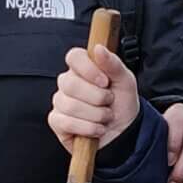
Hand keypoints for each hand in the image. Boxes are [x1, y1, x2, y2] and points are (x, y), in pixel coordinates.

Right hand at [49, 43, 139, 157]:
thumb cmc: (122, 105)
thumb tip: (98, 48)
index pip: (74, 57)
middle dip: (96, 97)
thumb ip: (113, 64)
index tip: (105, 82)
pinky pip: (66, 122)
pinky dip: (87, 128)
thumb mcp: (125, 82)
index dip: (88, 69)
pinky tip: (97, 129)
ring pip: (69, 105)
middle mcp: (68, 83)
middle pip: (70, 83)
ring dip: (95, 115)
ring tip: (105, 117)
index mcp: (83, 68)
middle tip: (108, 102)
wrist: (124, 134)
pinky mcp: (57, 122)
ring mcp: (60, 102)